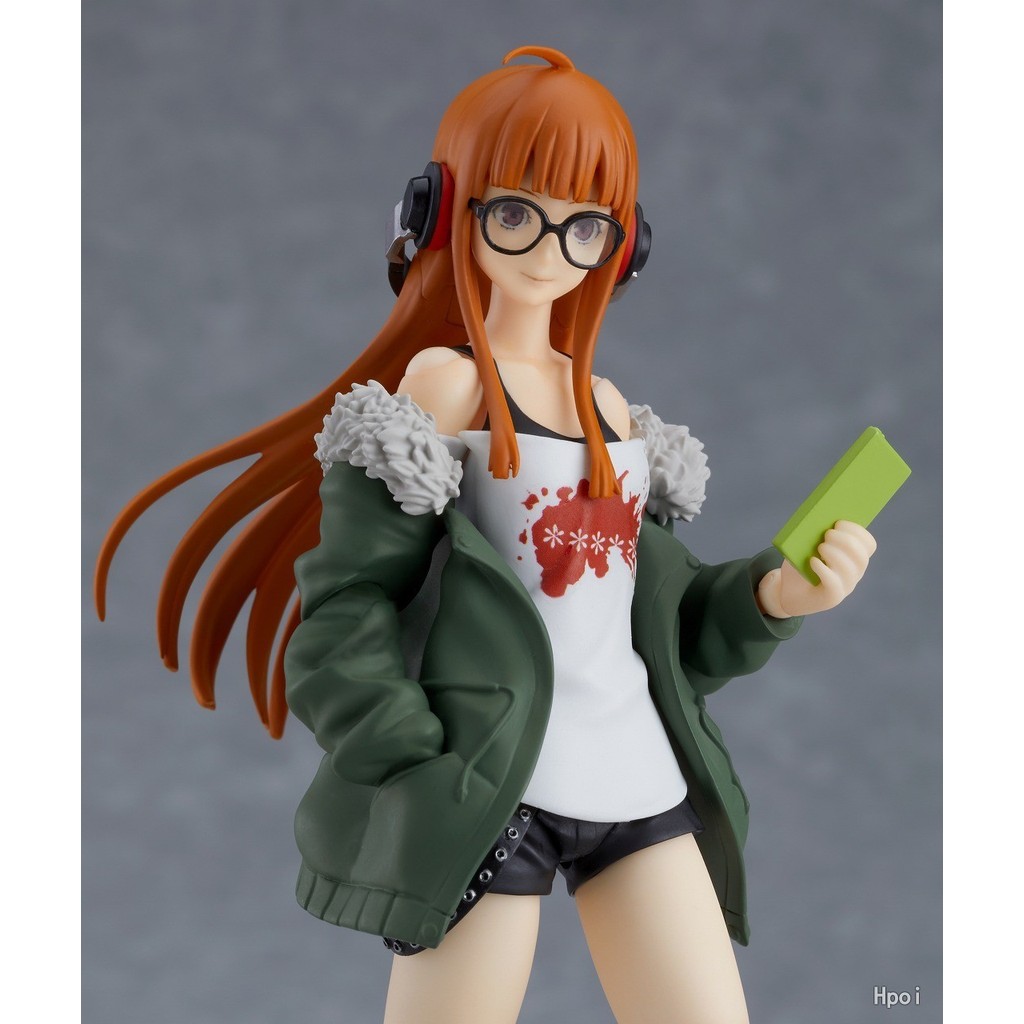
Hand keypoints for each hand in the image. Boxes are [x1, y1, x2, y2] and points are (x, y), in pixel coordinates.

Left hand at [757, 520, 876, 618]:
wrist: (788, 591)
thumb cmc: (800, 565)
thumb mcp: (808, 547)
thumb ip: (818, 536)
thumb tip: (820, 520)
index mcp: (853, 558)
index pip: (868, 544)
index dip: (857, 531)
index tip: (838, 523)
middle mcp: (854, 573)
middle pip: (861, 557)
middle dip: (845, 541)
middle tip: (827, 534)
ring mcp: (845, 587)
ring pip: (850, 570)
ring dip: (835, 554)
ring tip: (819, 548)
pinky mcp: (831, 598)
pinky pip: (834, 584)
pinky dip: (824, 570)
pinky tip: (813, 561)